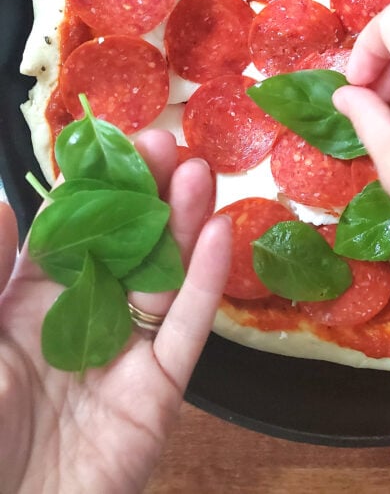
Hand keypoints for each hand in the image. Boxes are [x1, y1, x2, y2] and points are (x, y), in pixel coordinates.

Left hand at [0, 131, 230, 493]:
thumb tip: (7, 200)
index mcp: (26, 305)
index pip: (71, 231)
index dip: (96, 187)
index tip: (119, 143)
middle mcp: (80, 321)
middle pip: (124, 247)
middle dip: (147, 196)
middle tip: (169, 147)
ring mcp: (122, 356)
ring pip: (161, 278)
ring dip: (183, 225)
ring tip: (199, 173)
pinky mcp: (155, 395)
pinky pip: (186, 333)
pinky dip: (206, 284)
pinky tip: (221, 235)